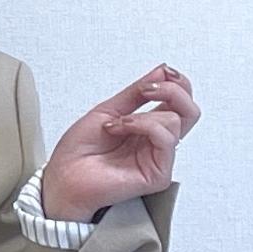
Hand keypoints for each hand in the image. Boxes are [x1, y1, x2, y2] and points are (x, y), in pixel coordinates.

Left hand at [40, 62, 199, 222]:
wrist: (62, 178)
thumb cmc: (77, 153)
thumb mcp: (108, 110)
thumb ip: (137, 92)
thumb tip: (162, 71)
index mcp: (146, 129)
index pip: (179, 102)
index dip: (175, 82)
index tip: (157, 76)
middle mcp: (154, 144)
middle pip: (190, 110)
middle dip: (173, 89)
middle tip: (147, 89)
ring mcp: (157, 159)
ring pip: (179, 120)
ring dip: (145, 112)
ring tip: (119, 121)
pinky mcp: (156, 175)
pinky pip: (167, 139)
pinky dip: (144, 125)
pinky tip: (122, 128)